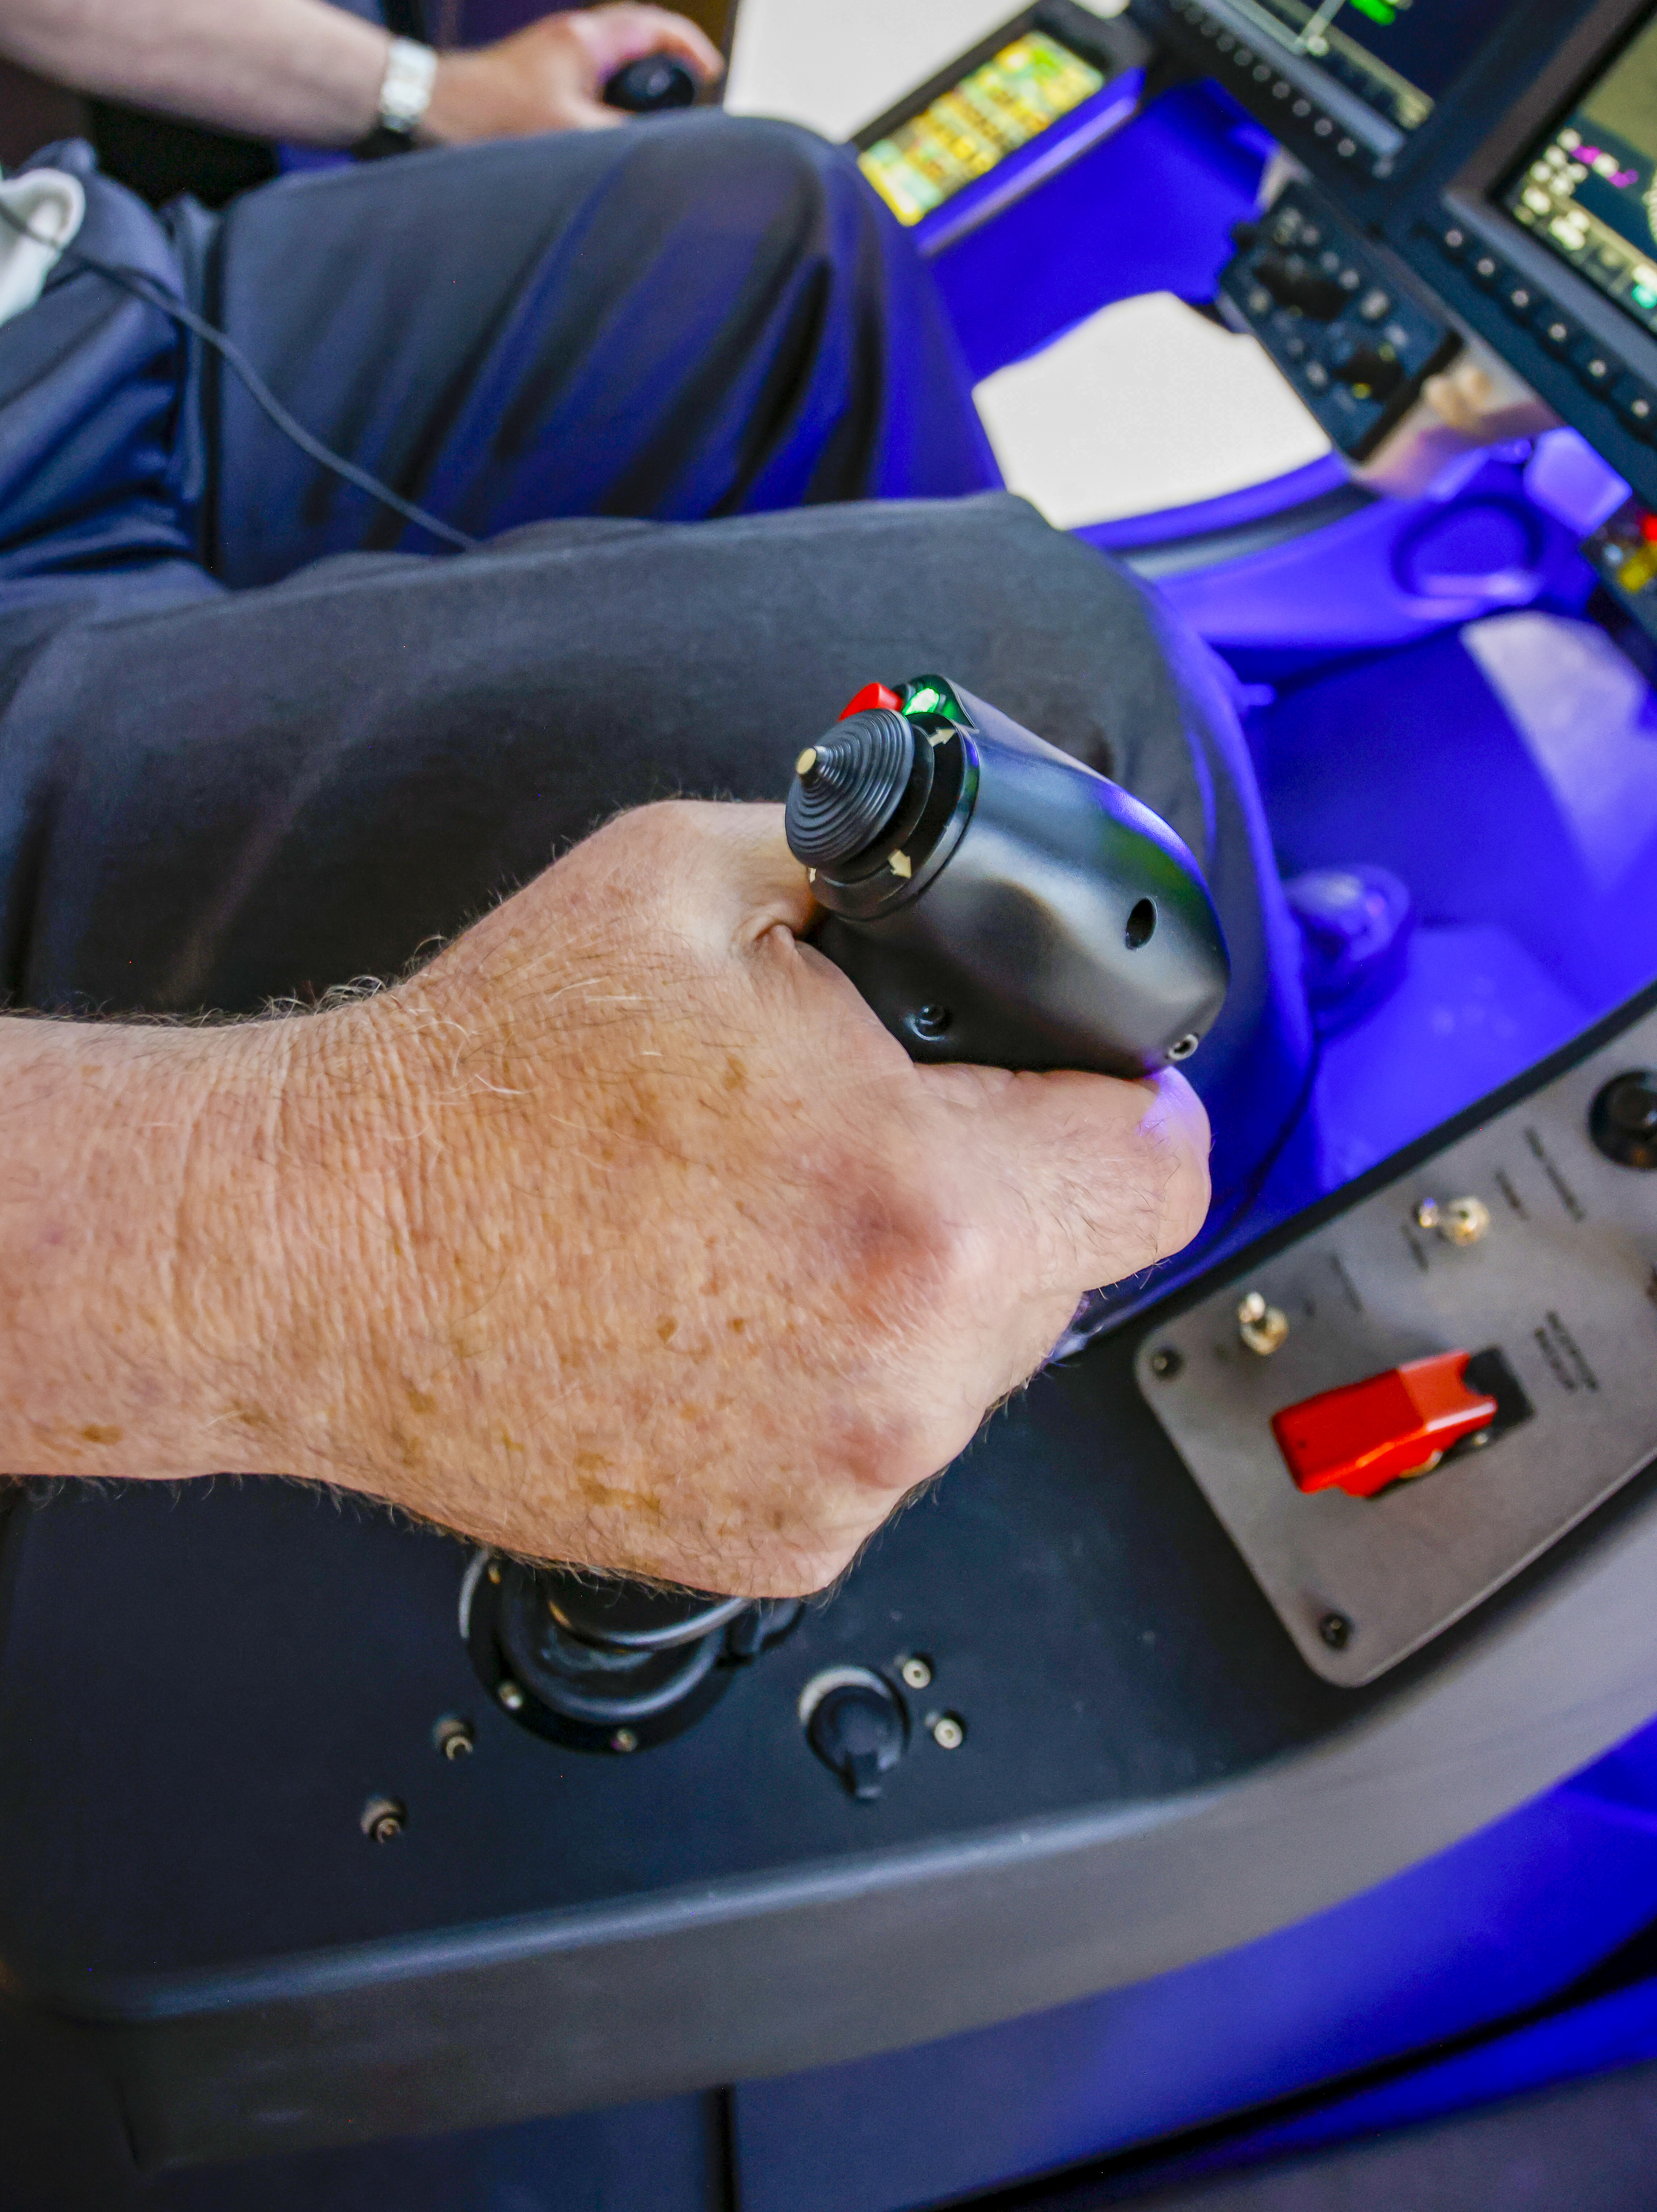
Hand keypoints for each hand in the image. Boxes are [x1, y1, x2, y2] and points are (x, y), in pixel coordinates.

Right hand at [299, 804, 1210, 1592]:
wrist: (318, 1250)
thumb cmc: (481, 1085)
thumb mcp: (695, 878)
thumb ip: (865, 869)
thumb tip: (952, 876)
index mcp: (923, 1212)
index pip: (1161, 1172)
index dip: (1123, 1103)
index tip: (1078, 1086)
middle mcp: (903, 1375)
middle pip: (1070, 1266)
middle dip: (1002, 1185)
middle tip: (870, 1127)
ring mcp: (840, 1482)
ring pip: (971, 1362)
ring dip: (916, 1285)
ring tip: (767, 1213)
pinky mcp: (775, 1546)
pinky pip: (876, 1437)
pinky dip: (833, 1371)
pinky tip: (720, 1300)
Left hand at [420, 1, 723, 141]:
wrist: (430, 107)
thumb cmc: (491, 116)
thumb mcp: (569, 132)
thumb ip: (621, 135)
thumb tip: (664, 145)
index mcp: (586, 39)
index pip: (656, 25)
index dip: (690, 45)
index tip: (709, 72)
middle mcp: (571, 35)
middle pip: (637, 28)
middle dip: (669, 52)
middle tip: (687, 85)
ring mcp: (552, 48)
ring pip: (612, 45)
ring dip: (638, 66)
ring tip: (652, 102)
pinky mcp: (537, 65)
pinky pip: (589, 63)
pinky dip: (610, 79)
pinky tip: (606, 113)